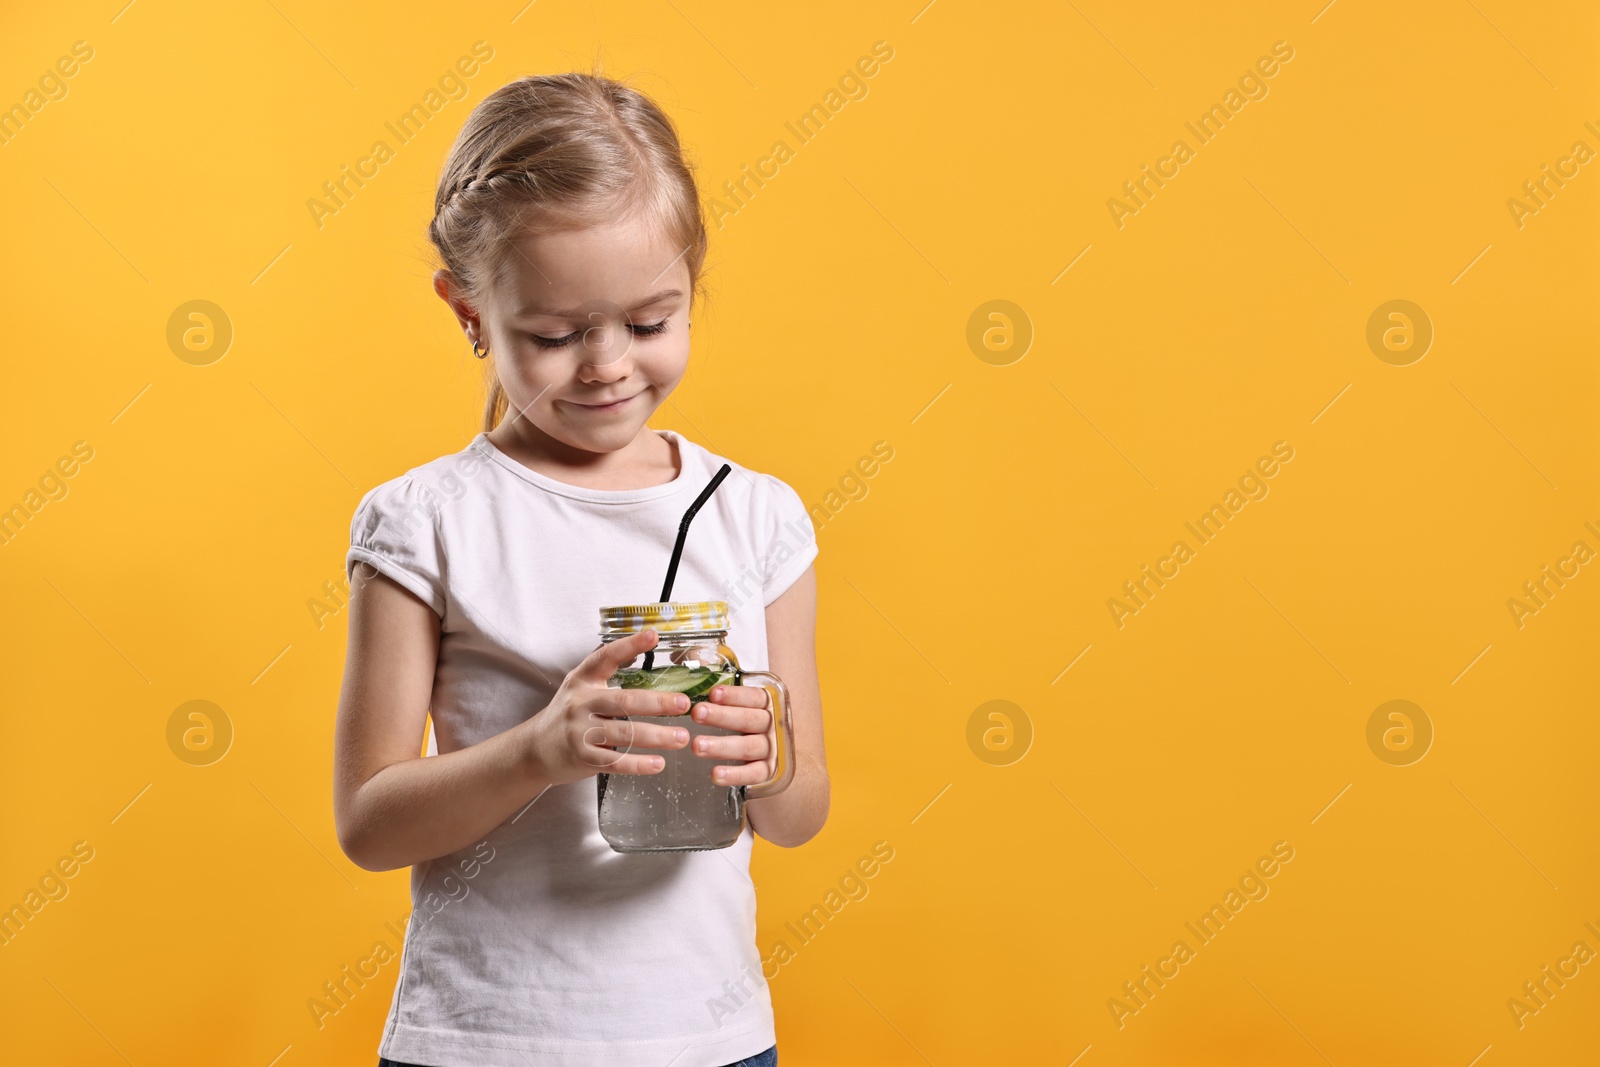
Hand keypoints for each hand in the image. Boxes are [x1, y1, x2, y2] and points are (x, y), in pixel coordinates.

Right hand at [519, 628, 690, 785]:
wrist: (535, 749)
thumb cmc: (567, 716)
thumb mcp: (579, 687)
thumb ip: (605, 673)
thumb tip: (641, 651)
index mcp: (583, 680)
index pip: (606, 657)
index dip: (630, 645)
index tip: (653, 636)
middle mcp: (580, 703)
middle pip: (624, 701)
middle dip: (657, 703)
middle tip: (683, 703)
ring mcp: (580, 731)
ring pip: (625, 733)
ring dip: (657, 736)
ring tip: (681, 737)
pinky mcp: (583, 757)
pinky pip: (616, 761)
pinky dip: (639, 764)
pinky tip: (658, 763)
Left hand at [689, 682, 775, 787]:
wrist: (781, 756)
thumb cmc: (754, 725)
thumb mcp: (745, 705)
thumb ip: (724, 689)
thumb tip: (696, 662)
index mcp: (768, 704)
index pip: (753, 697)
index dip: (734, 695)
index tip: (713, 693)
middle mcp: (772, 725)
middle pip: (748, 720)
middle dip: (721, 716)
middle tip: (697, 713)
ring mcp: (772, 749)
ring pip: (748, 747)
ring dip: (722, 746)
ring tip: (697, 746)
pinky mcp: (769, 772)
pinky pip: (753, 774)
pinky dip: (735, 774)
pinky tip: (716, 774)